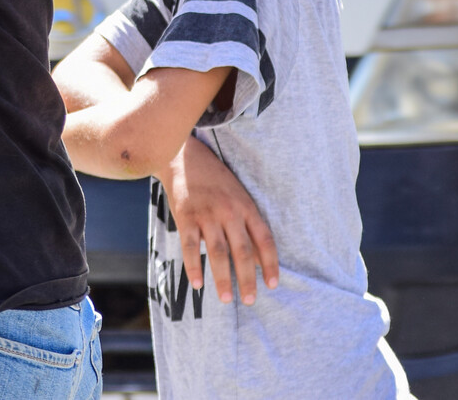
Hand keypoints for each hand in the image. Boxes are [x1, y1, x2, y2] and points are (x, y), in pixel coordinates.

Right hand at [164, 139, 278, 306]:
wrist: (184, 157)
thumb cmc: (215, 181)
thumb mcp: (239, 198)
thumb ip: (249, 227)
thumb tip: (262, 261)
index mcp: (246, 207)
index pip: (264, 239)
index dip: (270, 263)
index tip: (273, 285)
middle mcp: (229, 211)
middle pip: (243, 251)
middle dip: (248, 278)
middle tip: (249, 300)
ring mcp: (207, 214)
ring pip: (218, 252)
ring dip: (223, 278)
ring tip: (226, 299)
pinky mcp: (186, 216)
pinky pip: (190, 246)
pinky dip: (194, 266)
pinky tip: (197, 283)